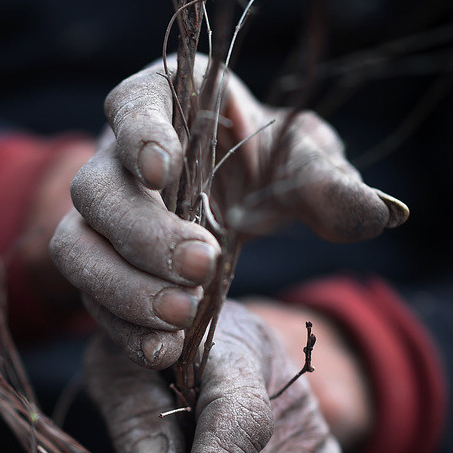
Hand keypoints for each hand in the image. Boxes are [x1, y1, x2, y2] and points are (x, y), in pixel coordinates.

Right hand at [52, 58, 405, 368]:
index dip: (137, 135)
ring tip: (181, 316)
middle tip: (202, 264)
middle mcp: (113, 159)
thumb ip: (333, 184)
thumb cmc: (263, 162)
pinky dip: (123, 328)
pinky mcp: (98, 271)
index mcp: (161, 103)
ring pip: (76, 248)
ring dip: (122, 288)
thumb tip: (376, 215)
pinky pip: (89, 300)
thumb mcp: (304, 163)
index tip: (163, 168)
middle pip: (96, 189)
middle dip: (144, 233)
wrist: (235, 198)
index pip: (129, 106)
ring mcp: (97, 220)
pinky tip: (165, 349)